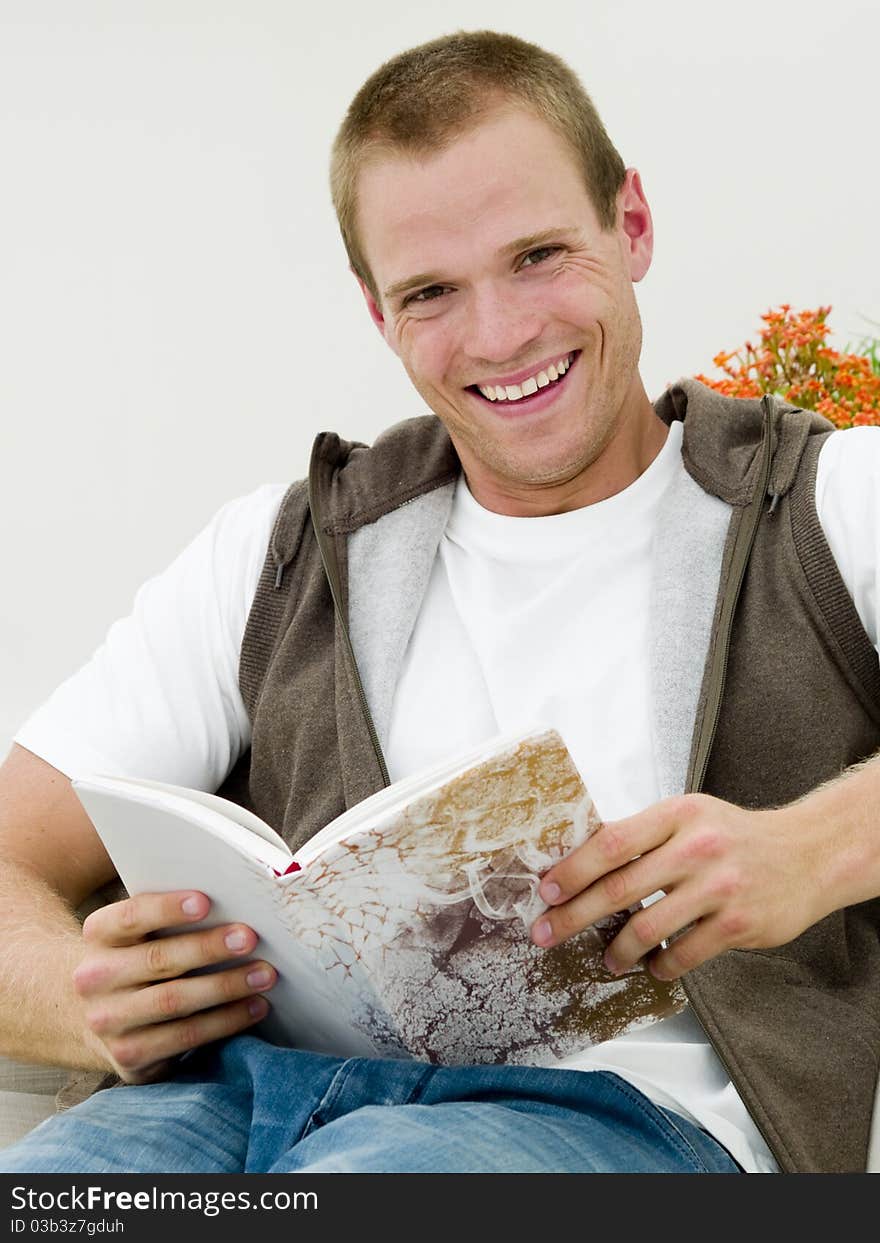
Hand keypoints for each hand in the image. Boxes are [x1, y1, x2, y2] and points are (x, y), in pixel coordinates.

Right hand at [73, 891, 276, 1083]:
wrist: (95, 1014)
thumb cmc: (137, 959)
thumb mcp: (137, 934)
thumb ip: (169, 919)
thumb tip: (234, 902)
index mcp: (99, 935)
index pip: (131, 916)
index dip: (166, 909)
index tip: (205, 901)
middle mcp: (94, 979)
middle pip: (157, 960)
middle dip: (208, 948)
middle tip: (249, 938)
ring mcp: (108, 1021)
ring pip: (173, 1002)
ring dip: (225, 987)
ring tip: (264, 975)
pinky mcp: (129, 1056)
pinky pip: (184, 1037)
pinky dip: (225, 1021)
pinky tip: (253, 1007)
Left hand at [530, 793, 835, 979]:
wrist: (807, 854)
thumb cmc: (734, 837)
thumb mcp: (688, 817)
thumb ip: (643, 836)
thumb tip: (580, 860)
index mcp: (676, 815)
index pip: (611, 843)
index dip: (573, 870)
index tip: (546, 892)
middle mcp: (696, 847)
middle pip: (619, 887)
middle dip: (574, 915)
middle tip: (547, 933)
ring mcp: (719, 887)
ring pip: (647, 928)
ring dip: (618, 950)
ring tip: (608, 959)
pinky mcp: (739, 924)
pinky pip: (683, 954)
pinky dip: (660, 966)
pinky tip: (653, 967)